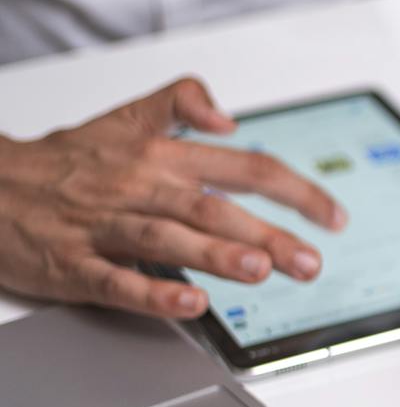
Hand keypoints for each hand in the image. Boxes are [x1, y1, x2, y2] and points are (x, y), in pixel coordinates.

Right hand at [0, 78, 344, 319]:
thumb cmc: (62, 160)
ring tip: (260, 270)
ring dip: (217, 255)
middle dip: (267, 234)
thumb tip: (230, 115)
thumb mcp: (125, 117)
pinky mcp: (72, 264)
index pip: (244, 167)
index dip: (294, 191)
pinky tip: (191, 304)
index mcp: (159, 156)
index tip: (331, 217)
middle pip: (214, 207)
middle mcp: (137, 188)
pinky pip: (117, 280)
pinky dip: (154, 293)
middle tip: (309, 260)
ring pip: (168, 239)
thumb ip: (181, 102)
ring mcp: (104, 226)